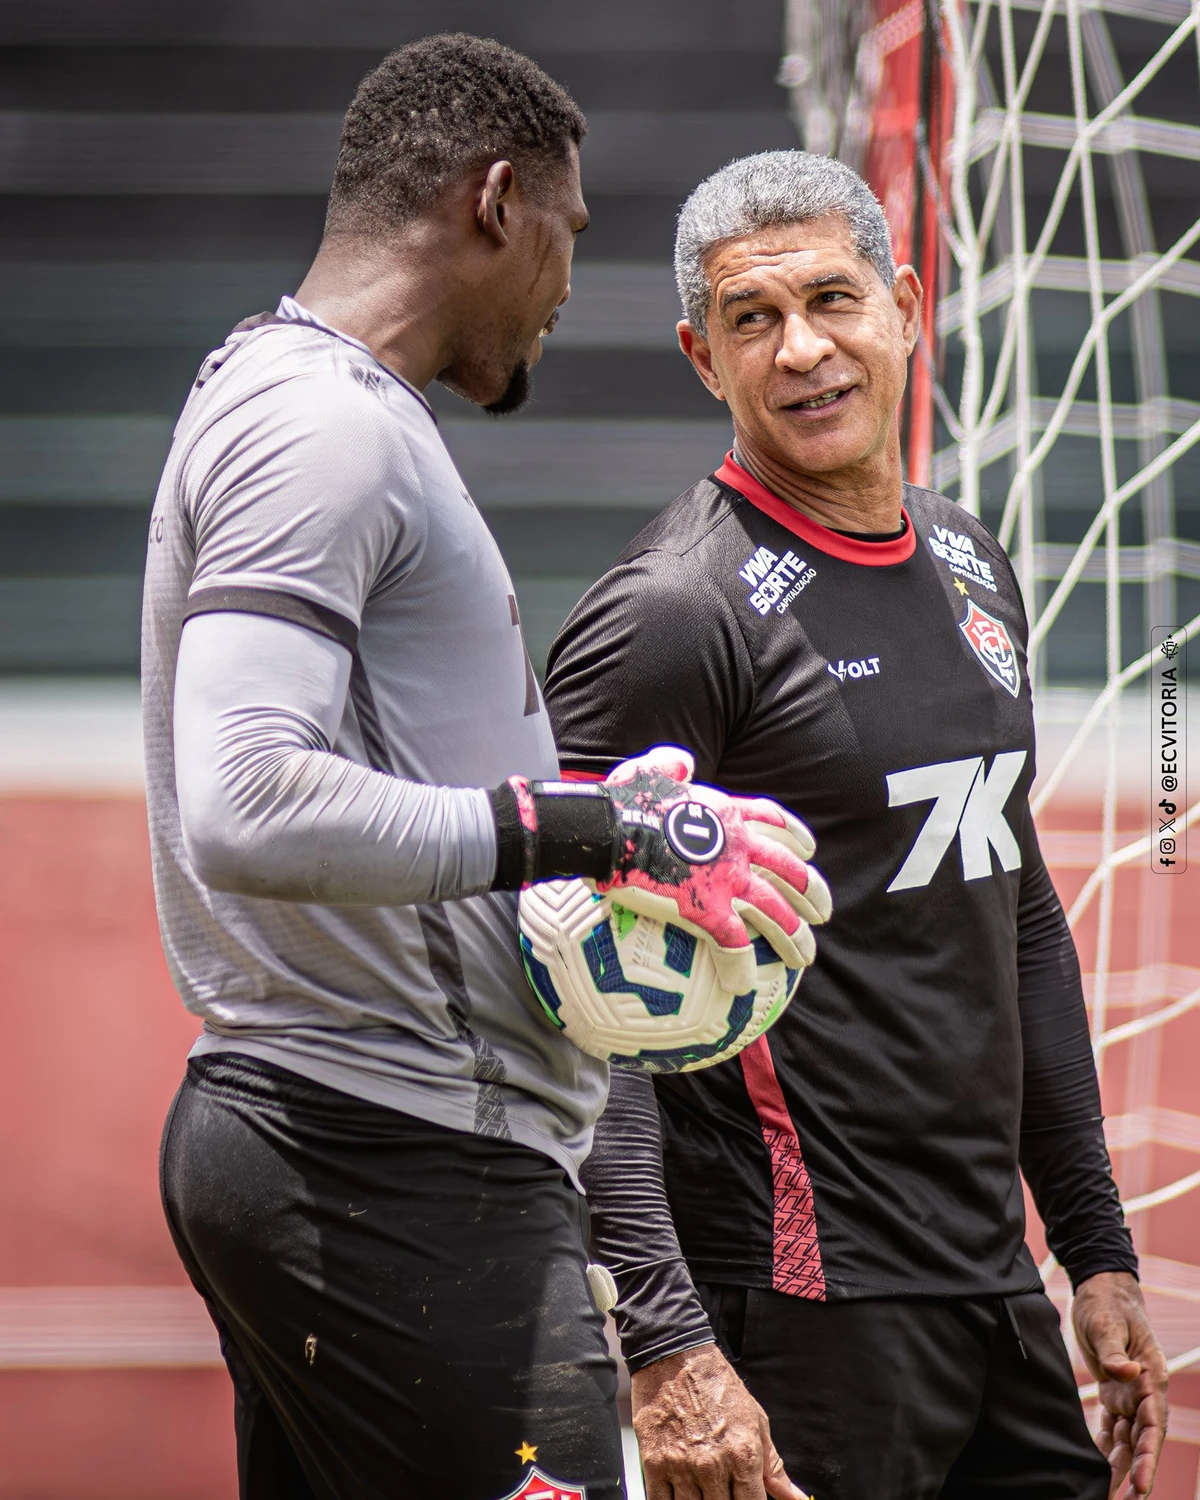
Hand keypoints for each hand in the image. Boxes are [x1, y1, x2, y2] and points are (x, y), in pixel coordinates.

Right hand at [598, 746, 831, 994]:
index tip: (810, 850)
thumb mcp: (650, 770)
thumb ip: (670, 765)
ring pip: (776, 913)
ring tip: (805, 959)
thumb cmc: (622, 802)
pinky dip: (741, 968)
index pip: (774, 822)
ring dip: (795, 939)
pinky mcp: (707, 911)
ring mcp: (727, 880)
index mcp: (726, 814)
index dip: (796, 837)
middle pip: (791, 872)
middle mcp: (738, 847)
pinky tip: (742, 986)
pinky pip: (734, 946)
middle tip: (824, 913)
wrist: (609, 830)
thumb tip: (682, 763)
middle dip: (813, 893)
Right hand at [631, 1343, 806, 1499]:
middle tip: (722, 1490)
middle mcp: (713, 1465)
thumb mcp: (756, 1421)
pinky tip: (680, 1495)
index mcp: (743, 1455)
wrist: (676, 1357)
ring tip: (703, 1488)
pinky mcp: (654, 1463)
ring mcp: (682, 1466)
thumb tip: (794, 1498)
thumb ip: (773, 1466)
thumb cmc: (718, 1386)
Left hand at [1073, 1272, 1167, 1497]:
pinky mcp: (1114, 1394)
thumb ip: (1114, 1352)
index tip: (1142, 1485)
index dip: (1148, 1458)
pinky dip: (1105, 1451)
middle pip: (1142, 1442)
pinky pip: (1112, 1429)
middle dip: (1135, 1474)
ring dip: (1120, 1469)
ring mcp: (1130, 1396)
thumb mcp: (1106, 1323)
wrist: (1100, 1289)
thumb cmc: (1106, 1304)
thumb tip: (1126, 1373)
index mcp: (1151, 1377)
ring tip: (1108, 1499)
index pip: (1153, 1427)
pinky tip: (1096, 1472)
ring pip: (1127, 1441)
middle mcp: (1144, 1393)